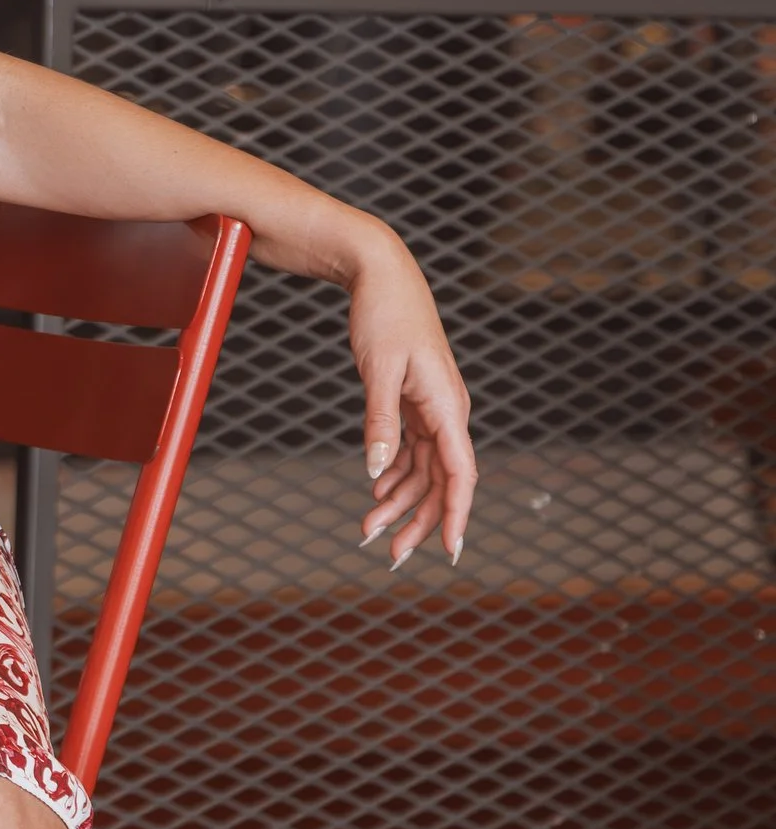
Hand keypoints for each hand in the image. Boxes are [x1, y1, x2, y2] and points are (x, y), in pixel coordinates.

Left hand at [347, 232, 474, 567]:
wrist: (382, 274)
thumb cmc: (384, 316)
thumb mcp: (378, 371)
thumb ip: (381, 423)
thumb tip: (378, 472)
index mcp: (447, 407)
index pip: (460, 473)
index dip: (456, 514)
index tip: (450, 550)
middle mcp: (446, 413)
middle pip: (442, 482)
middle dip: (419, 520)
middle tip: (389, 553)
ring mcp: (432, 409)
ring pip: (424, 471)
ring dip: (400, 502)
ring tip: (368, 530)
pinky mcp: (415, 403)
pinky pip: (411, 452)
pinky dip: (395, 476)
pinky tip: (378, 494)